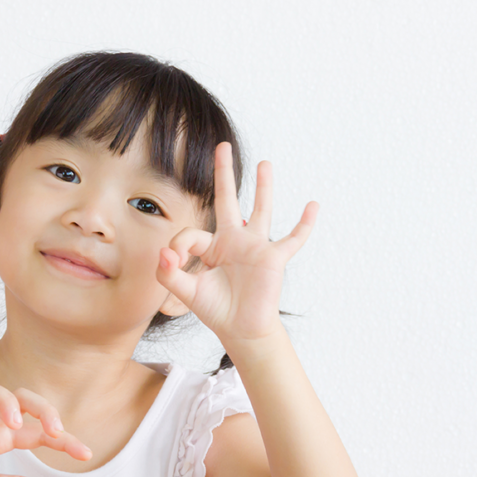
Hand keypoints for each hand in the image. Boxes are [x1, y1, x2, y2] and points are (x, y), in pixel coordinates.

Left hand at [156, 142, 316, 345]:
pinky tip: (313, 206)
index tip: (173, 263)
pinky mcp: (273, 259)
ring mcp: (256, 247)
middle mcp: (234, 240)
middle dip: (224, 173)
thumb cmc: (216, 310)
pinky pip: (293, 239)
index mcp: (213, 246)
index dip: (179, 247)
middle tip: (222, 146)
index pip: (192, 233)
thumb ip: (168, 273)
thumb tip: (163, 252)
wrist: (241, 330)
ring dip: (263, 187)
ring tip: (264, 164)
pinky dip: (304, 224)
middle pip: (228, 200)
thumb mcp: (185, 291)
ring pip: (261, 210)